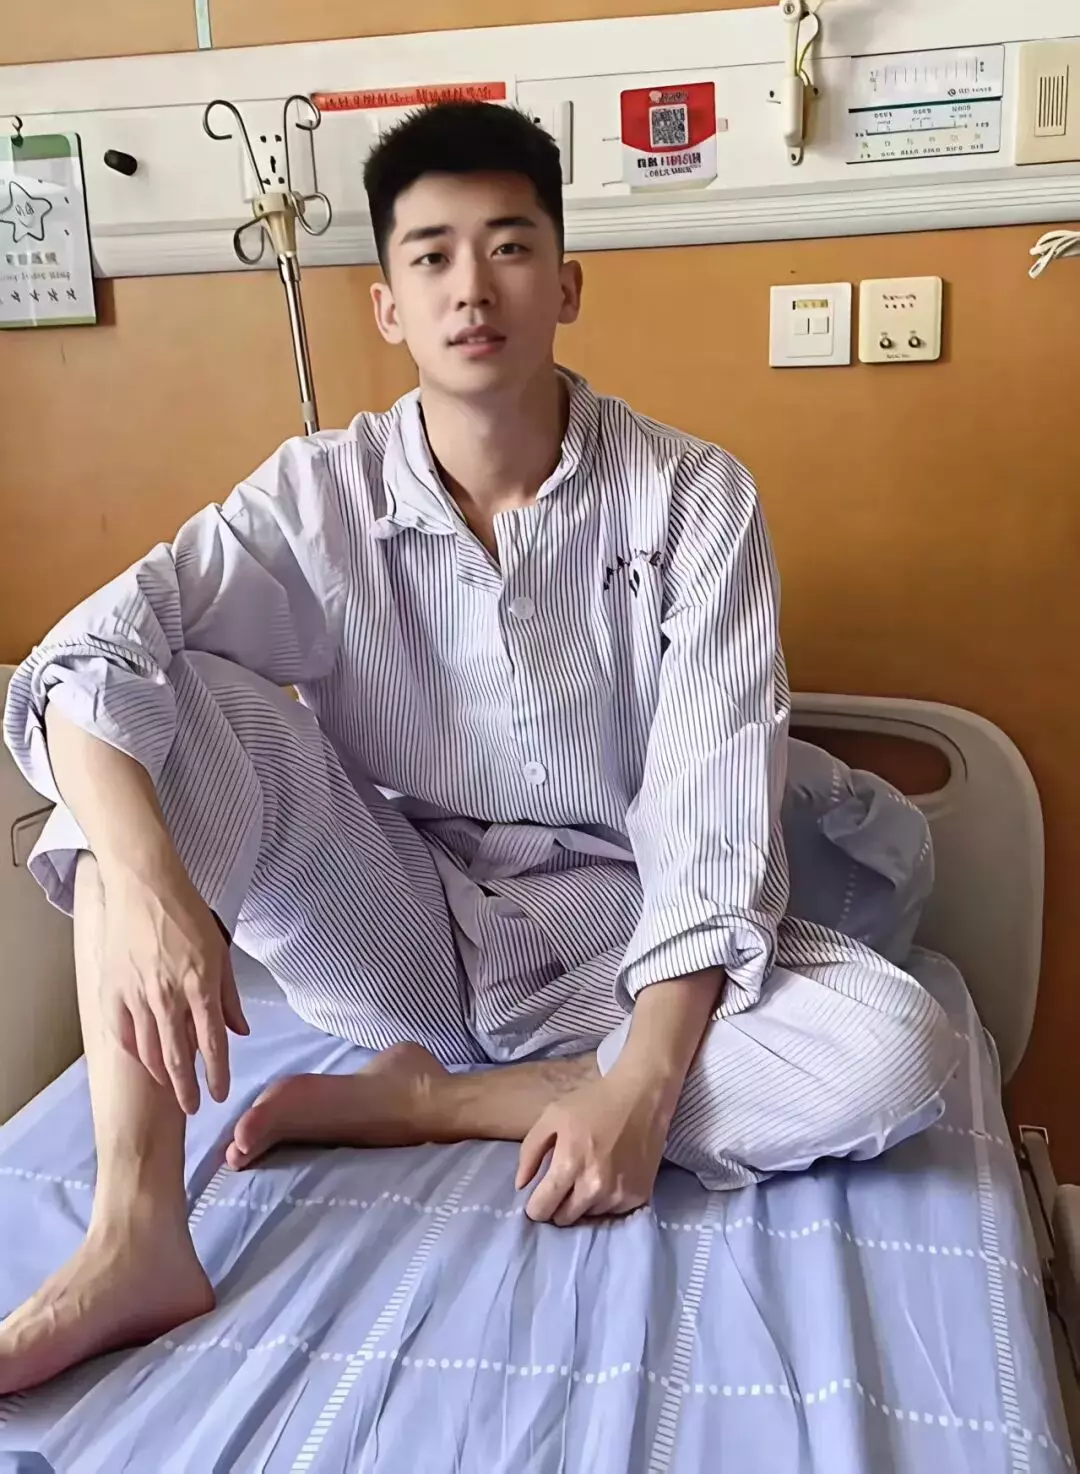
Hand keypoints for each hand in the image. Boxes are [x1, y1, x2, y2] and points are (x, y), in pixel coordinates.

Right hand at [100, 861, 248, 1113]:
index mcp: (201, 984)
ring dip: (160, 1075)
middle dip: (186, 1088)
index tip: (219, 1095)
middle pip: (177, 1057)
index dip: (216, 1075)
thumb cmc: (187, 912)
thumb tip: (241, 1031)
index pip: (212, 1044)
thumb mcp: (220, 951)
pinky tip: (143, 1059)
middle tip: (192, 1107)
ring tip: (170, 1087)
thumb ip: (230, 995)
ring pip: (148, 1050)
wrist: (143, 884)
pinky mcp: (113, 988)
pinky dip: (133, 1051)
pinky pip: (122, 1032)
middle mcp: (168, 995)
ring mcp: (136, 993)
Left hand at [516, 1067, 673, 1226]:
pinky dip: (607, 1200)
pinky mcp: (639, 1197)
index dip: (536, 1204)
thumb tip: (521, 1185)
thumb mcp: (552, 1116)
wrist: (642, 1097)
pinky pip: (612, 1212)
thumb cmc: (593, 1103)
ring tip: (590, 1174)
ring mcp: (619, 1194)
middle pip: (564, 1219)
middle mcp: (595, 1186)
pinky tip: (609, 1176)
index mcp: (569, 1165)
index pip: (542, 1210)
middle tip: (565, 1182)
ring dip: (584, 1202)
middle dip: (558, 1205)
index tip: (539, 1194)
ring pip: (589, 1215)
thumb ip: (530, 1151)